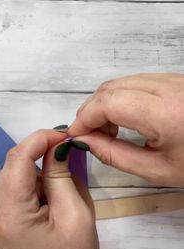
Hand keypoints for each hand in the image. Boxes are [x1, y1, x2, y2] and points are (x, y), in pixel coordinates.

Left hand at [0, 130, 109, 248]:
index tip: (66, 135)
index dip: (41, 139)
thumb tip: (57, 146)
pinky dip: (37, 188)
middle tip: (70, 154)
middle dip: (41, 155)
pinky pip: (17, 195)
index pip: (18, 159)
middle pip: (13, 168)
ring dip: (40, 173)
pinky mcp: (4, 227)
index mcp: (10, 213)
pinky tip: (55, 200)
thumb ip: (62, 175)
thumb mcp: (75, 213)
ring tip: (67, 187)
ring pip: (16, 180)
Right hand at [69, 73, 183, 186]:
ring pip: (122, 82)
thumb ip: (116, 155)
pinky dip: (121, 98)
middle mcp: (169, 87)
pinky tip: (124, 119)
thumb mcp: (157, 170)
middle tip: (89, 135)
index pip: (109, 102)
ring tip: (106, 130)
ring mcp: (174, 79)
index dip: (85, 117)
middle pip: (112, 87)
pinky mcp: (176, 79)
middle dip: (92, 110)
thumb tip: (84, 140)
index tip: (74, 136)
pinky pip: (137, 81)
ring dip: (105, 103)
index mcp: (165, 113)